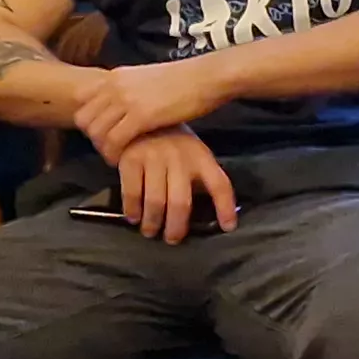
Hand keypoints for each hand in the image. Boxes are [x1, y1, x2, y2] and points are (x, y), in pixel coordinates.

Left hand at [73, 58, 232, 161]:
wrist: (207, 77)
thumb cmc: (186, 80)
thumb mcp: (148, 79)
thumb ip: (130, 89)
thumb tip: (124, 104)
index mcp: (116, 77)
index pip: (83, 101)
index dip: (90, 121)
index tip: (105, 133)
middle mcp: (115, 86)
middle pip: (84, 118)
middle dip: (94, 138)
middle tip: (110, 148)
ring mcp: (126, 100)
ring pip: (96, 132)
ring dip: (103, 149)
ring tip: (116, 156)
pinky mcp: (140, 116)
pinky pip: (114, 141)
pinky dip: (114, 154)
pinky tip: (124, 160)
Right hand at [113, 128, 237, 243]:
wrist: (142, 119)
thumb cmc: (173, 145)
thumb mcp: (194, 155)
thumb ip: (200, 179)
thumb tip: (211, 215)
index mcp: (201, 158)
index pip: (219, 185)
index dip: (226, 208)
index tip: (228, 227)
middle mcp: (180, 158)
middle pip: (181, 202)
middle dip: (176, 227)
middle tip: (172, 239)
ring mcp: (154, 158)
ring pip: (155, 201)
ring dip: (152, 222)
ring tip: (150, 231)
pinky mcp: (131, 159)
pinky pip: (131, 192)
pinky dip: (132, 210)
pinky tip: (133, 218)